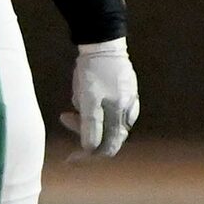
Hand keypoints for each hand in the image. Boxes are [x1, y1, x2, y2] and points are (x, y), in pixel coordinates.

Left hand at [62, 38, 138, 157]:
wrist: (104, 44)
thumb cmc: (90, 69)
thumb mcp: (85, 96)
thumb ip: (88, 122)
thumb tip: (89, 145)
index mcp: (113, 112)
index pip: (101, 146)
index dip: (85, 156)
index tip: (70, 159)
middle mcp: (125, 112)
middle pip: (110, 141)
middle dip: (89, 146)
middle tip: (71, 144)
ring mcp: (131, 105)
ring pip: (113, 130)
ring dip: (92, 130)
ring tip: (71, 114)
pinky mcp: (132, 98)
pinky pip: (119, 118)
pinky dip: (104, 121)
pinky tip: (87, 112)